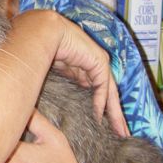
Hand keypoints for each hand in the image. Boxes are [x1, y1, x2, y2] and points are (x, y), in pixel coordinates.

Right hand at [14, 11, 127, 136]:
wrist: (44, 30)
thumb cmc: (41, 45)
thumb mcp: (57, 67)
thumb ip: (67, 78)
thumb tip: (71, 92)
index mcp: (82, 63)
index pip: (95, 86)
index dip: (98, 103)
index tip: (100, 120)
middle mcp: (93, 63)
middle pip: (107, 91)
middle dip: (114, 112)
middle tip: (121, 131)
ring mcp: (98, 61)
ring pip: (110, 91)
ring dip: (115, 112)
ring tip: (120, 130)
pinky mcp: (99, 61)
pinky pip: (102, 86)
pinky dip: (102, 102)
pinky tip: (99, 115)